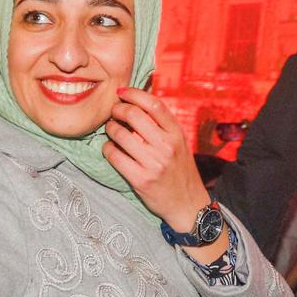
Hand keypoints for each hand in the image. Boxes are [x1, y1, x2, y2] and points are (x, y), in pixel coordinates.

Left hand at [104, 87, 211, 226]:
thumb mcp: (179, 144)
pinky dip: (107, 149)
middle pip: (134, 115)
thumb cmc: (180, 171)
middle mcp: (166, 146)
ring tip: (111, 130)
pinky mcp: (141, 179)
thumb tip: (138, 102)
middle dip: (117, 109)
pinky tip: (110, 149)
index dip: (134, 93)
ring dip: (110, 128)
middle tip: (113, 112)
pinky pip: (115, 156)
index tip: (122, 92)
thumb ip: (163, 125)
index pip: (154, 104)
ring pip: (120, 134)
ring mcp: (153, 163)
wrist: (188, 204)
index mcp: (177, 134)